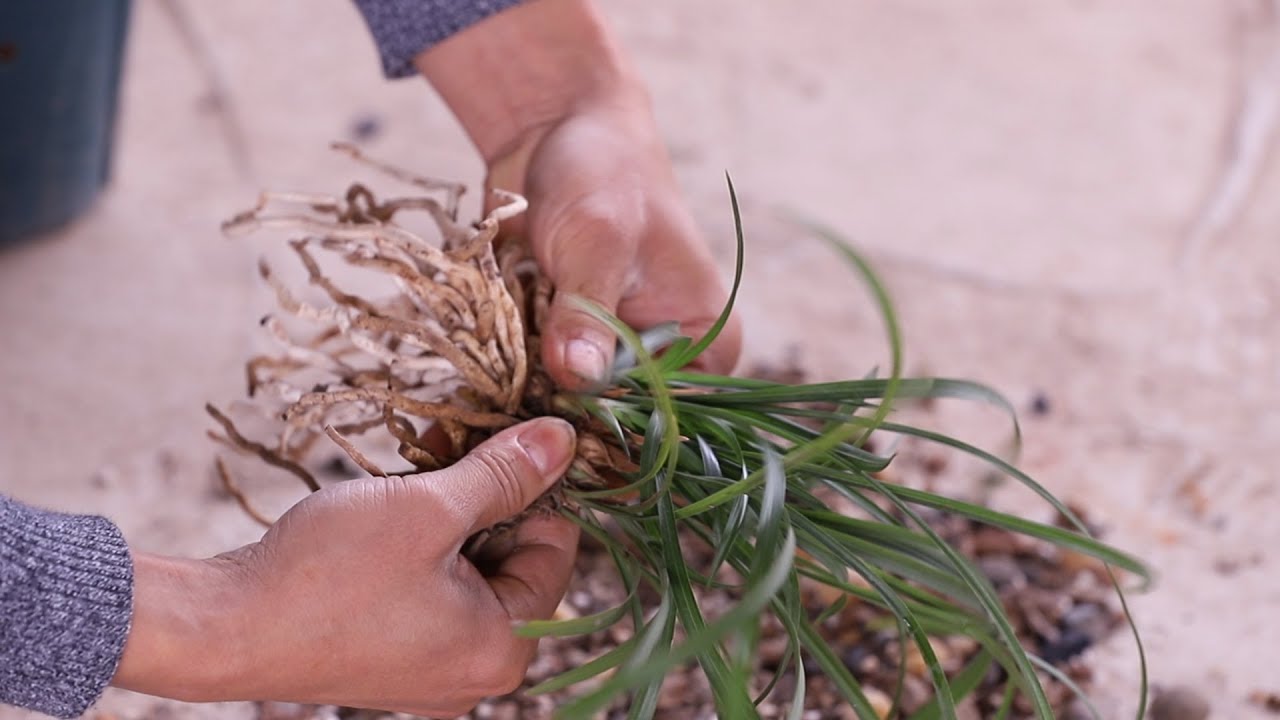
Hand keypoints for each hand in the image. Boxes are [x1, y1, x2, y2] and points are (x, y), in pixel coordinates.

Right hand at [112, 418, 578, 717]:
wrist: (223, 627)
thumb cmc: (329, 575)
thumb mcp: (430, 508)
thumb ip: (505, 474)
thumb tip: (565, 440)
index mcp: (506, 648)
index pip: (555, 547)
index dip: (533, 486)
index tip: (502, 436)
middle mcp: (477, 671)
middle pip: (512, 558)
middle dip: (485, 493)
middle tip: (452, 440)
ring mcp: (432, 668)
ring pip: (468, 566)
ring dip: (449, 507)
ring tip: (417, 461)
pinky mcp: (392, 654)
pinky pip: (431, 586)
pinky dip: (420, 540)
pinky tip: (393, 497)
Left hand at [416, 0, 741, 389]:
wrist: (554, 129)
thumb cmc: (602, 172)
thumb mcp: (598, 239)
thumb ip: (589, 312)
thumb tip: (580, 377)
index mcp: (706, 342)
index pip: (671, 416)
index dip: (618, 428)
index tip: (561, 425)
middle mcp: (667, 359)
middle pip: (620, 422)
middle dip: (569, 418)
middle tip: (515, 413)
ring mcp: (615, 355)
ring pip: (575, 409)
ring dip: (534, 403)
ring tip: (495, 393)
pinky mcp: (569, 346)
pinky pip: (542, 386)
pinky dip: (515, 383)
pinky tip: (486, 380)